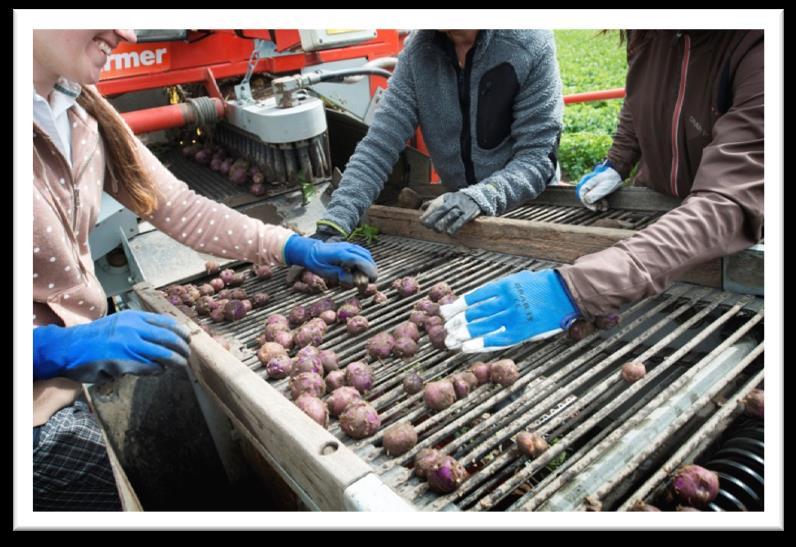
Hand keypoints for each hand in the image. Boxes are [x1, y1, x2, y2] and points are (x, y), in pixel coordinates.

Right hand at [33, 310, 191, 383]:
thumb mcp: (120, 323)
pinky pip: (150, 367)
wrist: (69, 348)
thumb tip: (167, 335)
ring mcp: (128, 345)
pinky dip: (158, 370)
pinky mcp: (123, 363)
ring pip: (163, 354)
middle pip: (169, 338)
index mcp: (134, 317)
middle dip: (182, 347)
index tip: (188, 338)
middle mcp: (133, 328)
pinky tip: (160, 371)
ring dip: (175, 361)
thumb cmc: (97, 337)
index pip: (166, 322)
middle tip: (188, 354)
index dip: (181, 331)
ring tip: (181, 365)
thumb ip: (140, 326)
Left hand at [283, 234, 377, 285]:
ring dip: (369, 265)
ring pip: (366, 254)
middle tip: (371, 281)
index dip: (369, 270)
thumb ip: (340, 276)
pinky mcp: (349, 246)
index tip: (373, 280)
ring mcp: (349, 245)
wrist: (310, 250)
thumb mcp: (326, 272)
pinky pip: (362, 252)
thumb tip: (353, 280)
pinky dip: (366, 261)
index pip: (360, 260)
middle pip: (366, 257)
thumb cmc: (317, 263)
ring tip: (368, 276)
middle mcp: (347, 247)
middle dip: (371, 269)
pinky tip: (362, 268)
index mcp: (340, 254)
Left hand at [419, 191, 480, 235]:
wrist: (477, 196)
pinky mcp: (469, 214)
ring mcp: (461, 208)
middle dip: (434, 219)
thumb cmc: (457, 200)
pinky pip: (461, 220)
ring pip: (451, 215)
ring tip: (437, 230)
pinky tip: (449, 233)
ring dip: (443, 223)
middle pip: (442, 210)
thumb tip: (421, 208)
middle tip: (428, 227)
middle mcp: (453, 201)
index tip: (421, 221)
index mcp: (446, 198)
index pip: (435, 205)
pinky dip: (455, 227)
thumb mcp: (445, 198)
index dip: (428, 213)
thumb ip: (433, 203)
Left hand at [440, 269, 579, 352]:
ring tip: (450, 341)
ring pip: (484, 326)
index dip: (457, 306)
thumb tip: (473, 301)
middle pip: (476, 313)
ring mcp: (515, 317)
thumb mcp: (517, 280)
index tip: (444, 312)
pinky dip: (481, 344)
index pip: (474, 297)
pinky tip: (468, 348)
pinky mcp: (523, 331)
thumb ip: (497, 291)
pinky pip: (498, 339)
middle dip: (457, 323)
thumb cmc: (541, 286)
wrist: (567, 293)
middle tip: (442, 330)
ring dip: (465, 335)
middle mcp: (507, 301)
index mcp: (504, 286)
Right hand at [575, 161, 622, 211]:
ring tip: (604, 207)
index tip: (594, 209)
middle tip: (599, 208)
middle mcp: (586, 184)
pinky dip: (600, 201)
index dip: (588, 203)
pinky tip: (605, 205)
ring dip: (598, 204)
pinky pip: (596, 196)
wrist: (617, 173)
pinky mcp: (596, 188)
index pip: (582, 195)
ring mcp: (591, 186)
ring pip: (591, 198)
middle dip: (593, 204)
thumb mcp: (602, 188)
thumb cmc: (610, 179)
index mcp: (585, 182)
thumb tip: (586, 201)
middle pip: (586, 197)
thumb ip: (592, 195)